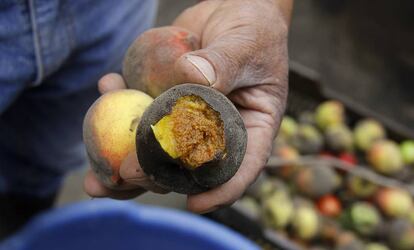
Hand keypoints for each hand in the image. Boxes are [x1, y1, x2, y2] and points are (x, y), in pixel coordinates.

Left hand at [84, 0, 290, 212]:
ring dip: (123, 158)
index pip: (240, 168)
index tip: (194, 204)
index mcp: (248, 130)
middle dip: (153, 177)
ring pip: (157, 150)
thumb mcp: (248, 45)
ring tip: (94, 171)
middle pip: (187, 168)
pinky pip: (141, 111)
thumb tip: (194, 78)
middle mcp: (215, 132)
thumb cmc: (254, 30)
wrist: (234, 9)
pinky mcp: (164, 97)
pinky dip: (118, 106)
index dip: (219, 192)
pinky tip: (106, 87)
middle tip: (122, 174)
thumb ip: (226, 62)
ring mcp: (186, 118)